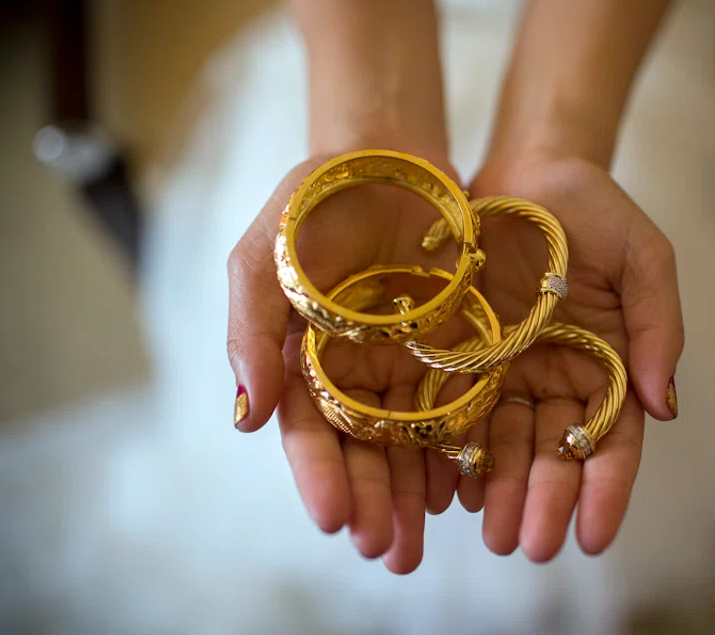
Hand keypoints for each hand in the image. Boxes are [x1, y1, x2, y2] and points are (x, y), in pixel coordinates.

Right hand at [228, 145, 475, 573]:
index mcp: (305, 361)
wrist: (386, 164)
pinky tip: (467, 487)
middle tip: (390, 551)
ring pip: (411, 443)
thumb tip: (247, 416)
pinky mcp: (457, 352)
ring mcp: (407, 367)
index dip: (321, 476)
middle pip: (363, 452)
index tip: (336, 517)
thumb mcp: (263, 256)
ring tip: (424, 541)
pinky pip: (460, 407)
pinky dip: (461, 448)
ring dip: (415, 495)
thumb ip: (252, 330)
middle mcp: (356, 376)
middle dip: (374, 503)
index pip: (309, 431)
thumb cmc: (313, 207)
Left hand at [455, 155, 683, 560]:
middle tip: (529, 545)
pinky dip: (452, 452)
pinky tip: (447, 489)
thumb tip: (664, 407)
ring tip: (490, 533)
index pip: (612, 441)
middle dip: (544, 502)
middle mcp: (555, 379)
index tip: (595, 537)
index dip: (606, 491)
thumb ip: (656, 327)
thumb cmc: (593, 209)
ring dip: (498, 493)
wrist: (526, 171)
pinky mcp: (458, 356)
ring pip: (503, 445)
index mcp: (606, 365)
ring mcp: (505, 372)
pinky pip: (455, 411)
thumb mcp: (644, 258)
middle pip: (552, 454)